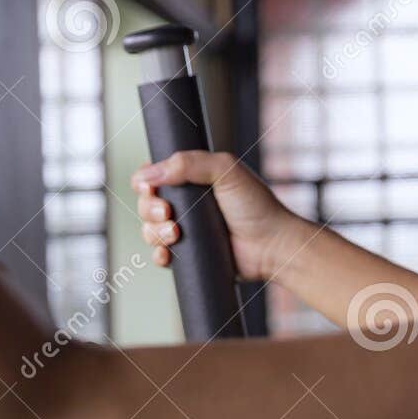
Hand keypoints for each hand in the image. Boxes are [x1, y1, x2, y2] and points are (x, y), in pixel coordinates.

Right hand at [132, 151, 300, 280]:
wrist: (272, 245)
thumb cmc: (256, 206)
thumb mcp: (226, 170)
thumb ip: (189, 162)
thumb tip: (149, 172)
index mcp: (194, 179)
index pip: (154, 175)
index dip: (145, 182)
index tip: (150, 188)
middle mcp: (188, 203)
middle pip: (147, 203)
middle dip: (149, 209)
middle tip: (168, 213)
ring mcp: (188, 229)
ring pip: (150, 230)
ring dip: (154, 232)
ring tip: (176, 233)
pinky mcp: (189, 254)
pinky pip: (161, 255)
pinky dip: (159, 254)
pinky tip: (168, 253)